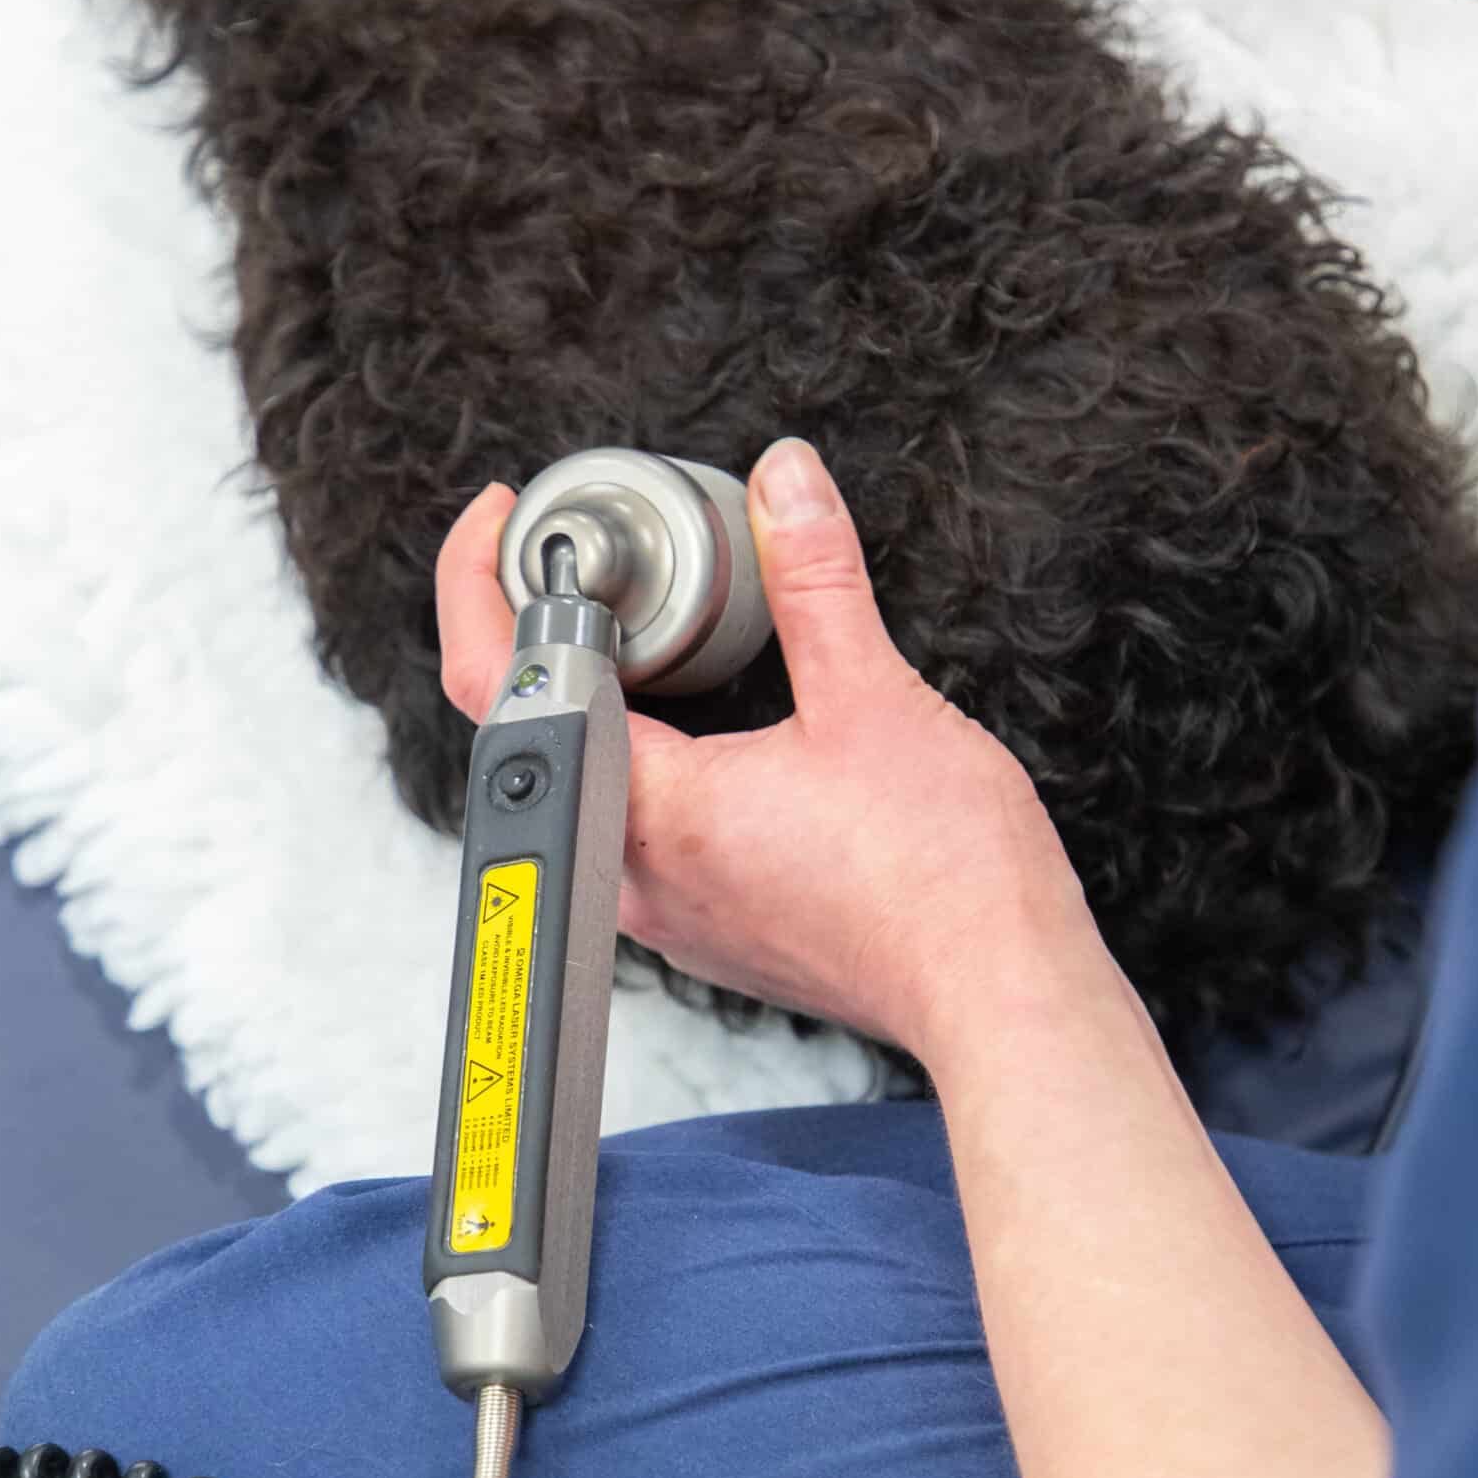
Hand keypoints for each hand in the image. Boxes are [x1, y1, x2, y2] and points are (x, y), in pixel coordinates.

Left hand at [436, 438, 1105, 1063]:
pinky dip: (652, 768)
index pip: (501, 684)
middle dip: (544, 635)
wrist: (998, 993)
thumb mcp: (875, 694)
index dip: (479, 585)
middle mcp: (638, 874)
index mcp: (649, 808)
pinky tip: (711, 734)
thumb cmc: (943, 883)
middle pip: (537, 733)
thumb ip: (816, 576)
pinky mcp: (717, 935)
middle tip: (583, 568)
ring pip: (593, 788)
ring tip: (644, 637)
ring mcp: (672, 915)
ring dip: (603, 706)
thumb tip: (787, 484)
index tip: (501, 524)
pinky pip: (647, 837)